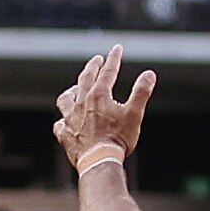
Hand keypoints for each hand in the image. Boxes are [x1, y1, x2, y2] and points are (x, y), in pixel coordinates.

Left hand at [55, 44, 154, 168]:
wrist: (99, 162)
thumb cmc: (118, 139)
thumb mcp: (134, 114)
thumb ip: (141, 92)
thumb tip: (150, 74)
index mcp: (99, 95)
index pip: (108, 71)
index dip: (114, 58)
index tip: (117, 48)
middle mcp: (81, 103)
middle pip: (85, 79)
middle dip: (92, 67)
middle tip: (97, 60)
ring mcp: (70, 118)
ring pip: (66, 98)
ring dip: (72, 91)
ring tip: (76, 90)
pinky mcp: (65, 134)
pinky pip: (60, 124)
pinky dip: (63, 121)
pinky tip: (65, 121)